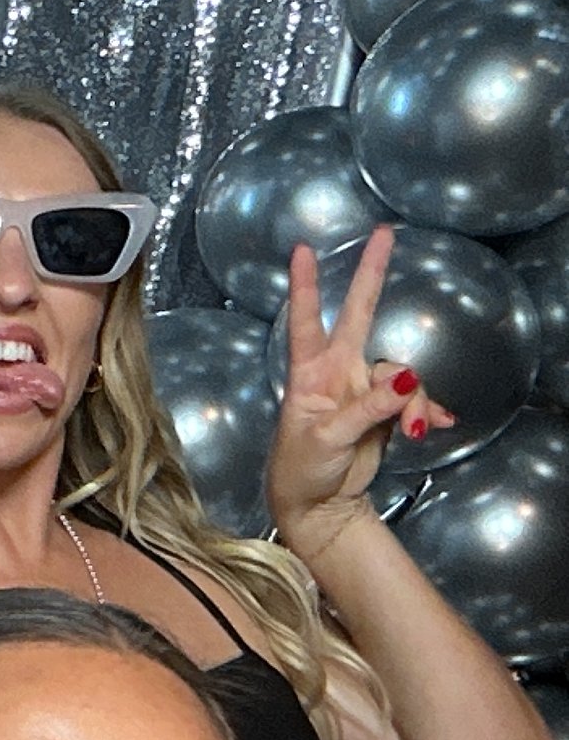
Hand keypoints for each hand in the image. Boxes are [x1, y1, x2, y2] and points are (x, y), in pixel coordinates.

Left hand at [266, 226, 453, 564]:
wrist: (318, 505)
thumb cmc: (302, 470)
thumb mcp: (329, 439)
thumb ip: (368, 408)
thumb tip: (404, 377)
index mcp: (310, 375)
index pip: (305, 322)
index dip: (304, 287)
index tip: (300, 251)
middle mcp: (337, 373)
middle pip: (358, 315)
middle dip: (371, 276)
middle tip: (384, 234)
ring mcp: (362, 389)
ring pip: (401, 376)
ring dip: (414, 402)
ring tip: (413, 431)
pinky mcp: (384, 410)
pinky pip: (415, 400)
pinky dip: (427, 411)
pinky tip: (439, 424)